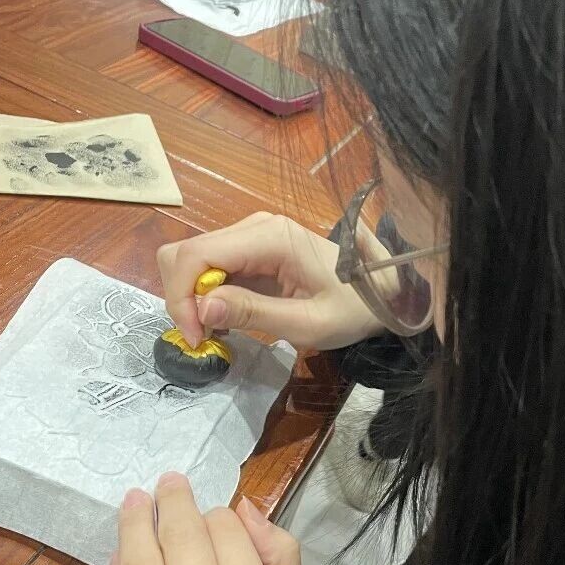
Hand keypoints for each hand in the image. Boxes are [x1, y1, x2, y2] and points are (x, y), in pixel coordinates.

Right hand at [156, 212, 384, 349]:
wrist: (382, 294)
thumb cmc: (353, 310)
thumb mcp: (308, 324)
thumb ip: (254, 313)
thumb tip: (201, 309)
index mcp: (269, 238)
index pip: (197, 255)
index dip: (182, 297)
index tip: (196, 337)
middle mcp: (254, 227)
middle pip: (186, 253)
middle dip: (183, 298)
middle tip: (203, 337)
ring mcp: (251, 235)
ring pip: (192, 259)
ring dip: (192, 298)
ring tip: (217, 331)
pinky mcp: (251, 250)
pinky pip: (211, 268)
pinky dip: (206, 295)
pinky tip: (227, 319)